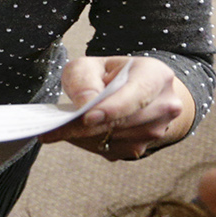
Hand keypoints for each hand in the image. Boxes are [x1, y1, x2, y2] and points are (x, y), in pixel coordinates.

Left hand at [42, 55, 195, 160]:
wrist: (130, 92)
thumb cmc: (108, 75)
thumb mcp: (89, 66)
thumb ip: (84, 80)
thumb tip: (86, 104)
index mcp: (156, 76)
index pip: (137, 95)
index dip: (113, 108)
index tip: (88, 117)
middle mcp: (164, 105)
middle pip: (123, 122)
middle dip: (86, 127)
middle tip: (51, 130)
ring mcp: (156, 131)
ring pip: (115, 139)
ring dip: (84, 136)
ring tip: (58, 128)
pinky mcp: (141, 148)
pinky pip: (110, 150)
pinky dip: (88, 143)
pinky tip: (75, 133)